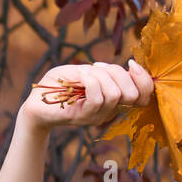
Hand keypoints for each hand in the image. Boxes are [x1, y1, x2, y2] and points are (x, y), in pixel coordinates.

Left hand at [20, 58, 154, 130]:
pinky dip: (90, 82)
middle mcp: (110, 110)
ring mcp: (98, 116)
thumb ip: (108, 72)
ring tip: (84, 74)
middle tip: (97, 69)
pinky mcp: (84, 117)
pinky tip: (80, 78)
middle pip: (132, 93)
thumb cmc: (60, 84)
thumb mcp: (88, 71)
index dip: (144, 79)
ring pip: (115, 94)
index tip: (130, 64)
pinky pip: (98, 98)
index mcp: (115, 99)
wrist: (37, 101)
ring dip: (100, 77)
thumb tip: (131, 66)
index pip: (144, 95)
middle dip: (117, 74)